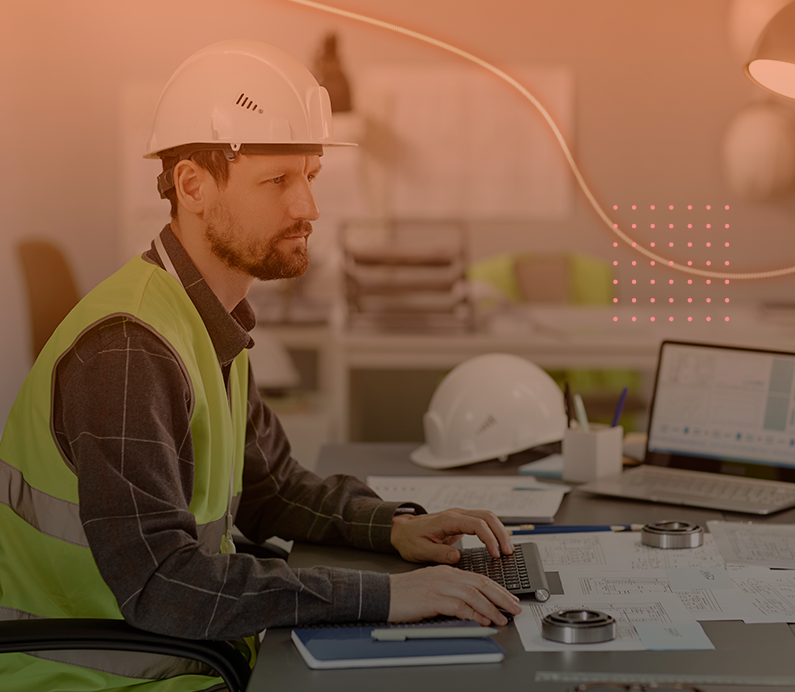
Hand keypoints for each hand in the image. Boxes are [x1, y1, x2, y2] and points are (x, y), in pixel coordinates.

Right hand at [388, 565, 521, 624]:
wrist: (381, 593)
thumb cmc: (404, 594)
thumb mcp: (431, 588)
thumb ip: (451, 593)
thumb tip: (473, 608)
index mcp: (446, 570)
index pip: (478, 577)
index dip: (497, 588)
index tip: (509, 599)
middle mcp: (445, 575)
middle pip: (481, 582)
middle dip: (501, 596)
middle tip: (515, 607)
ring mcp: (439, 585)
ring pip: (473, 593)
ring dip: (491, 607)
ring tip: (502, 618)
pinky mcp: (432, 597)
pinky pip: (459, 605)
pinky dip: (473, 613)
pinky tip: (482, 621)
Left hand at [391, 508, 513, 563]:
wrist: (402, 530)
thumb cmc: (410, 539)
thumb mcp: (420, 551)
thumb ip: (439, 554)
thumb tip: (456, 557)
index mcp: (447, 520)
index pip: (476, 524)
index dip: (489, 538)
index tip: (495, 554)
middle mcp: (456, 514)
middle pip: (487, 516)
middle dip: (501, 533)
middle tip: (508, 552)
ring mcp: (460, 516)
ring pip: (488, 516)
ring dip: (500, 531)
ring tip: (508, 549)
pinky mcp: (462, 521)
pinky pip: (483, 522)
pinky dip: (494, 530)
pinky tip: (499, 543)